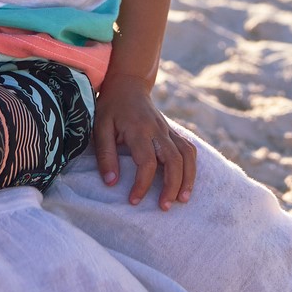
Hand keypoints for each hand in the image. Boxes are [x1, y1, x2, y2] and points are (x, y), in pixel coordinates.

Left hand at [92, 80, 196, 208]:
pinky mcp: (173, 132)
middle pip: (174, 160)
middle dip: (172, 186)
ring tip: (182, 199)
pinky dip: (191, 167)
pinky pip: (189, 149)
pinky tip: (186, 182)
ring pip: (187, 154)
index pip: (147, 162)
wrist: (128, 84)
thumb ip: (105, 155)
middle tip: (165, 207)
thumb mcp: (99, 128)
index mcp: (139, 130)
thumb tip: (111, 183)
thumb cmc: (111, 108)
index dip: (142, 184)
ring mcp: (168, 130)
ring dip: (188, 178)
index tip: (134, 201)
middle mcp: (158, 130)